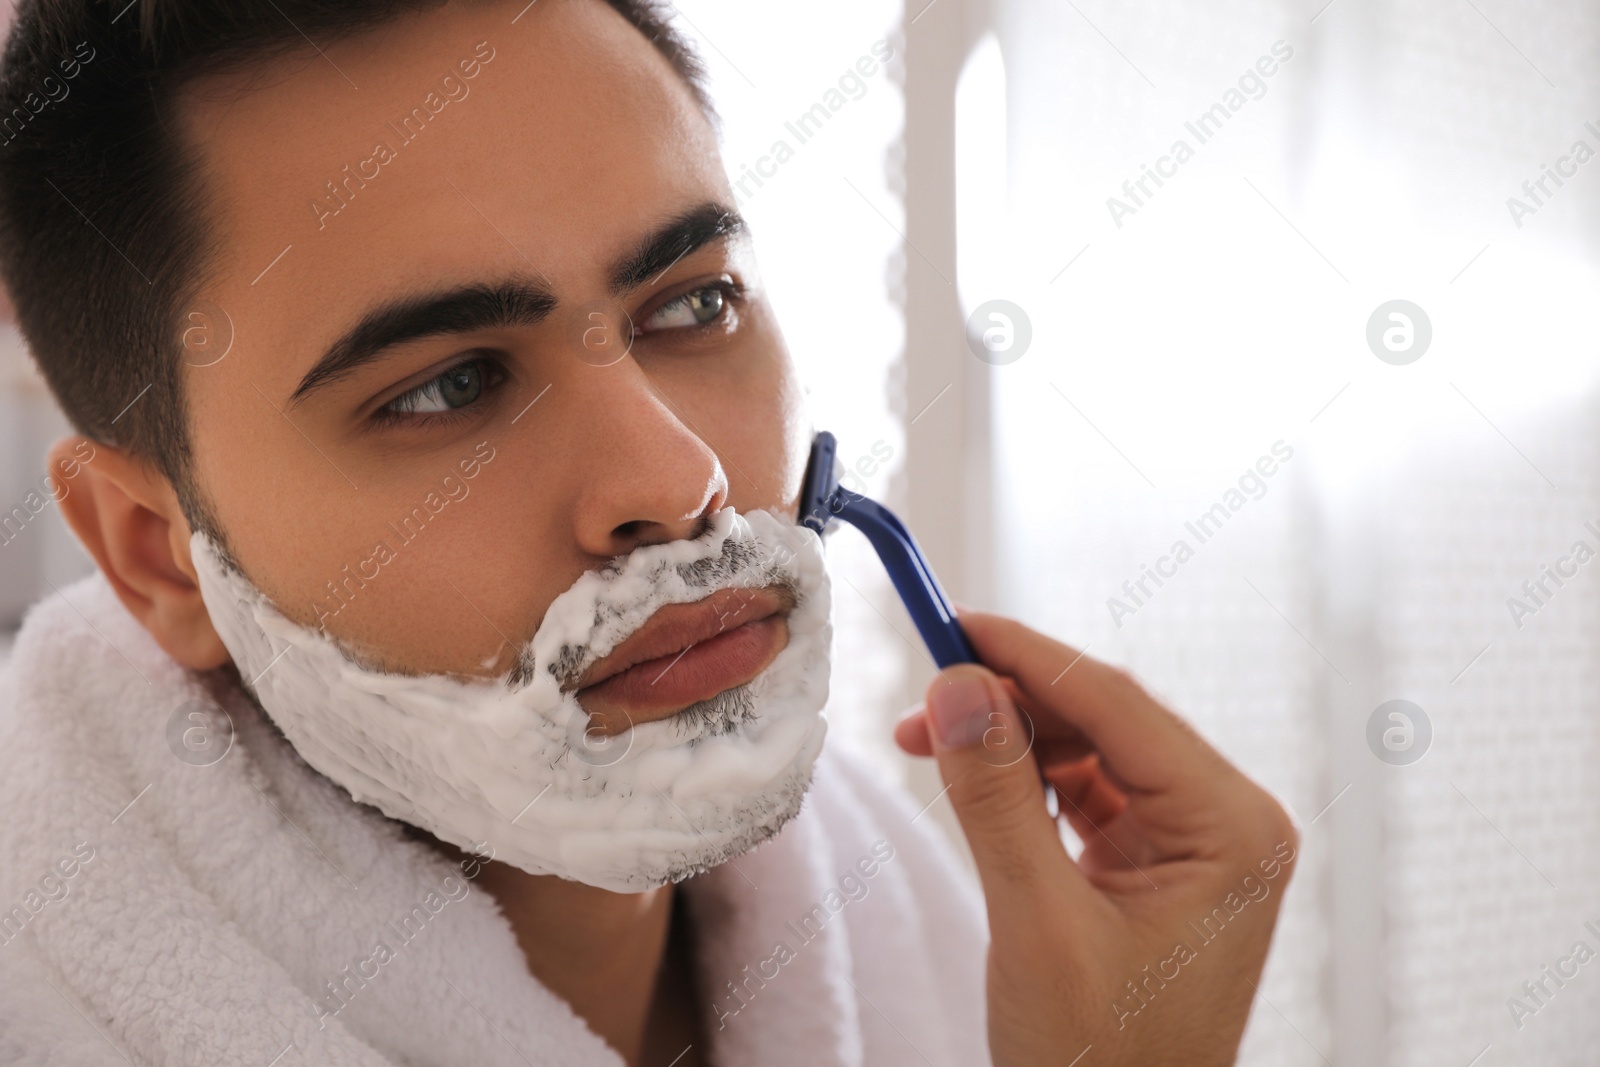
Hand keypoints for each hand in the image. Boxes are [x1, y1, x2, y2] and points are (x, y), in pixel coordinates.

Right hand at [894, 610, 1298, 1066]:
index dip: (1024, 655)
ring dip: (1008, 742)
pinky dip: (1023, 783)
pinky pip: (1083, 793)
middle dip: (1008, 702)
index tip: (949, 622)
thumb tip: (959, 685)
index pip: (1116, 703)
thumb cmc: (1102, 1061)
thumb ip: (996, 797)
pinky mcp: (1155, 865)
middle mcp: (1226, 821)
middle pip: (1102, 718)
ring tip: (928, 743)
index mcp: (1231, 826)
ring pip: (1086, 750)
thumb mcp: (1037, 923)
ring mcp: (1193, 843)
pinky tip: (973, 781)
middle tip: (923, 700)